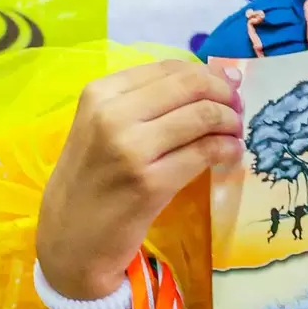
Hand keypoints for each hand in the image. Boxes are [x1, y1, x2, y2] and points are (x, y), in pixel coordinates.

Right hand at [36, 60, 244, 300]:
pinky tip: (231, 154)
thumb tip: (212, 78)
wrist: (69, 241)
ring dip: (230, 122)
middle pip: (190, 86)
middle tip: (238, 108)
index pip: (169, 68)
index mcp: (99, 94)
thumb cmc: (90, 181)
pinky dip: (228, 149)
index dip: (207, 74)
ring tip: (235, 133)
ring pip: (203, 115)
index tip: (227, 86)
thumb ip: (145, 103)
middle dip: (225, 94)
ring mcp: (130, 149)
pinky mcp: (150, 183)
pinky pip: (205, 152)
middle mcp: (112, 115)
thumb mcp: (100, 128)